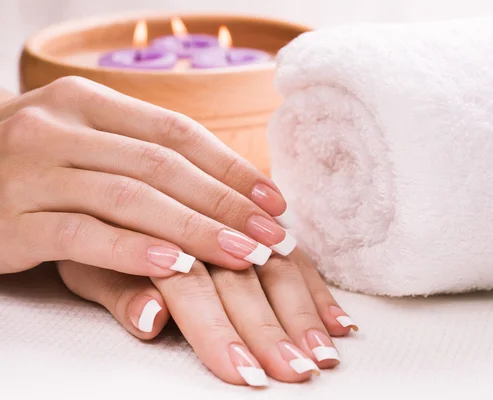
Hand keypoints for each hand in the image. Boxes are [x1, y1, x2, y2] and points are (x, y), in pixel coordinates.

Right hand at [0, 77, 295, 275]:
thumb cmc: (36, 165)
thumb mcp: (85, 145)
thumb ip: (142, 159)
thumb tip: (227, 189)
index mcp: (88, 103)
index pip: (177, 132)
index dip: (232, 167)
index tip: (274, 199)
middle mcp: (60, 128)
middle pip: (162, 166)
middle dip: (226, 204)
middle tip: (272, 235)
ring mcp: (33, 172)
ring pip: (131, 199)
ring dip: (195, 230)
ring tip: (244, 254)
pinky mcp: (12, 220)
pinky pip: (84, 235)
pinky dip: (134, 252)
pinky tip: (178, 267)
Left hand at [57, 249, 357, 385]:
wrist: (115, 174)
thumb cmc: (94, 232)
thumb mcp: (86, 264)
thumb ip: (119, 291)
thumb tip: (151, 321)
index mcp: (156, 232)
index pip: (191, 285)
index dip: (217, 331)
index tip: (244, 373)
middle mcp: (203, 221)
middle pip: (243, 277)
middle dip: (271, 327)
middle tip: (298, 370)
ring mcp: (238, 220)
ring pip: (277, 261)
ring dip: (304, 309)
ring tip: (328, 351)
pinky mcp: (261, 222)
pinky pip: (294, 250)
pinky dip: (318, 287)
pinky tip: (338, 319)